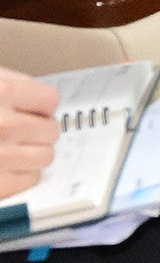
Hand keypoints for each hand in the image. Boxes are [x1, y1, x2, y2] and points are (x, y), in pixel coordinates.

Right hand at [0, 69, 57, 200]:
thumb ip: (11, 84)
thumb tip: (44, 97)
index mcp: (2, 93)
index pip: (51, 100)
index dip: (41, 107)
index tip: (29, 112)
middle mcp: (4, 125)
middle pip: (51, 130)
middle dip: (37, 132)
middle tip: (17, 134)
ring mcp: (0, 156)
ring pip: (46, 156)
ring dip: (31, 154)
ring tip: (10, 151)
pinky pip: (31, 179)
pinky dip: (20, 175)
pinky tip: (3, 167)